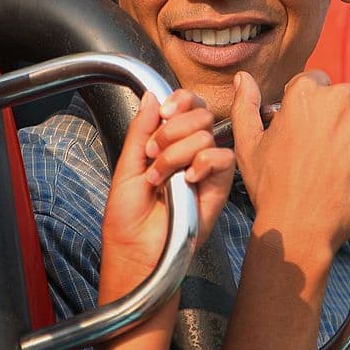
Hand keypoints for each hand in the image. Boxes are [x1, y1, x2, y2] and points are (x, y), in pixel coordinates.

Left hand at [100, 89, 234, 295]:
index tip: (164, 113)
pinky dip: (203, 163)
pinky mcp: (219, 188)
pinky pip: (222, 159)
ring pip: (206, 135)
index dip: (180, 100)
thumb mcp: (127, 166)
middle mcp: (191, 151)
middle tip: (154, 154)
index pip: (187, 104)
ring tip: (161, 178)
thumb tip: (151, 96)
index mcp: (169, 142)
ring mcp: (206, 169)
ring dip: (177, 154)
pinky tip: (189, 180)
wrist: (136, 252)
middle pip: (200, 114)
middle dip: (172, 131)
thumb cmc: (128, 218)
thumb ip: (141, 129)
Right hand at [231, 70, 349, 261]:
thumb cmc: (272, 187)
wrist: (301, 227)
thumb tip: (243, 78)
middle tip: (318, 154)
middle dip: (332, 120)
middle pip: (341, 100)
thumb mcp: (248, 144)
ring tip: (335, 166)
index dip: (308, 109)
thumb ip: (245, 104)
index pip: (315, 84)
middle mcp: (340, 98)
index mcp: (306, 92)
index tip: (304, 133)